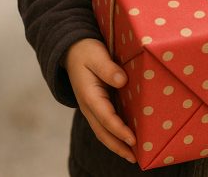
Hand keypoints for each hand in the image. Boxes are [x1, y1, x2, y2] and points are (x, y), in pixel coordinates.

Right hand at [63, 38, 136, 162]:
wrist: (72, 50)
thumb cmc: (86, 52)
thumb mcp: (96, 55)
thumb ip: (108, 68)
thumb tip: (122, 80)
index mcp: (89, 95)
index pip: (106, 117)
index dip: (119, 130)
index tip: (133, 139)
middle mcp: (89, 106)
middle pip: (103, 132)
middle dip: (118, 146)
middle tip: (135, 158)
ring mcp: (91, 108)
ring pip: (103, 131)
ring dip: (117, 144)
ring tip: (133, 155)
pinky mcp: (96, 106)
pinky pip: (105, 124)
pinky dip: (115, 135)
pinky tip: (127, 139)